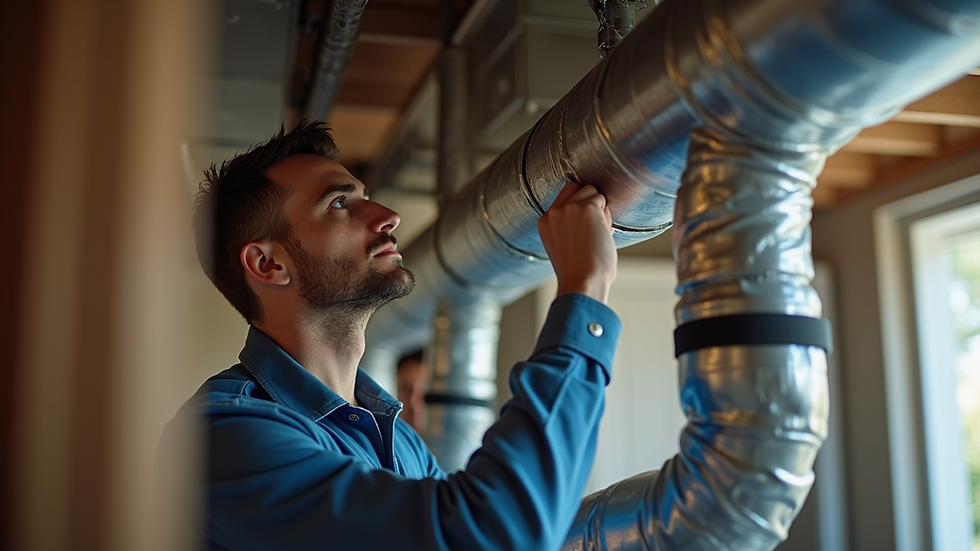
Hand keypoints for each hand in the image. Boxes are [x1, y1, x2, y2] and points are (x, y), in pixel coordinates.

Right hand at [537, 183, 616, 303]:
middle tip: (593, 228)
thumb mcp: (561, 245)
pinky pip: (604, 202)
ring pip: (593, 192)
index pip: (564, 195)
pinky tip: (602, 234)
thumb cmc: (578, 272)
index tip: (585, 219)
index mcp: (545, 221)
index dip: (578, 203)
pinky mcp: (588, 209)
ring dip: (600, 209)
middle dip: (590, 202)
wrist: (582, 281)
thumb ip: (567, 225)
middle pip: (578, 188)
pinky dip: (607, 217)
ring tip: (597, 234)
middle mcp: (555, 212)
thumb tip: (591, 209)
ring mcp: (571, 208)